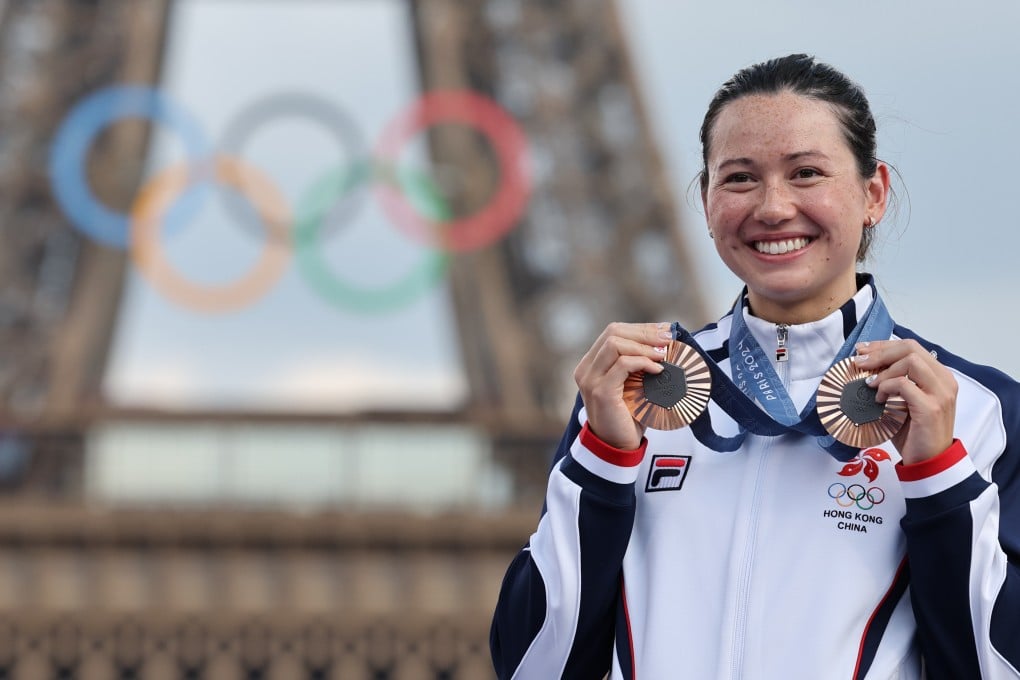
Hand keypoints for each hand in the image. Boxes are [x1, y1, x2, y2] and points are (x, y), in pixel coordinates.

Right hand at [573, 322, 674, 449]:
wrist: (618, 448)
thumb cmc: (629, 416)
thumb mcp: (635, 383)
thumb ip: (641, 363)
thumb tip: (666, 340)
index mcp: (591, 364)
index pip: (613, 332)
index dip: (641, 328)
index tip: (665, 331)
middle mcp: (586, 369)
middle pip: (613, 332)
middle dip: (645, 332)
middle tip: (669, 338)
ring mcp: (590, 380)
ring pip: (615, 343)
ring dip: (644, 346)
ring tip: (664, 355)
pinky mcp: (601, 391)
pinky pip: (622, 364)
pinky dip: (643, 362)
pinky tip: (658, 370)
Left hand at [851, 339, 957, 464]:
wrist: (929, 461)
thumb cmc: (914, 432)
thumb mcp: (901, 401)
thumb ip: (892, 382)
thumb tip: (864, 365)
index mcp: (939, 376)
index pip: (911, 347)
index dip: (883, 345)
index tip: (862, 350)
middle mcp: (944, 381)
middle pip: (910, 348)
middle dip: (879, 352)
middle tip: (859, 362)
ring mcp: (940, 393)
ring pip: (911, 361)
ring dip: (884, 370)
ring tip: (871, 385)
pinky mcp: (931, 408)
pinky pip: (905, 384)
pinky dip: (887, 388)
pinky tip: (879, 399)